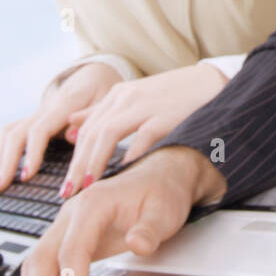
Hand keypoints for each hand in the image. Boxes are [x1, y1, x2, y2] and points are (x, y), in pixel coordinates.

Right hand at [0, 63, 122, 191]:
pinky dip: (3, 152)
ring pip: (9, 132)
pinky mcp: (34, 121)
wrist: (94, 75)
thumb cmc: (102, 91)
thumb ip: (91, 117)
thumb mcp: (105, 99)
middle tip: (1, 188)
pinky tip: (2, 171)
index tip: (26, 176)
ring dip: (0, 158)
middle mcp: (45, 109)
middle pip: (16, 132)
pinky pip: (12, 134)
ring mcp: (37, 115)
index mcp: (64, 104)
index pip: (40, 129)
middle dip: (6, 160)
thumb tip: (70, 137)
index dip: (32, 153)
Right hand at [18, 146, 227, 275]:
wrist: (159, 176)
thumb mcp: (164, 210)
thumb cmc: (160, 191)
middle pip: (43, 257)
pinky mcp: (69, 236)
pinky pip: (44, 262)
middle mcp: (73, 212)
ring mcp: (68, 225)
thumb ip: (150, 229)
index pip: (72, 250)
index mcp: (94, 203)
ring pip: (36, 261)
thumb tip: (138, 244)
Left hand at [60, 63, 227, 197]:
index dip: (73, 157)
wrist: (209, 83)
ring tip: (88, 186)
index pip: (86, 129)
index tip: (66, 184)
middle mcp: (126, 97)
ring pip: (108, 133)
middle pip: (91, 133)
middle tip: (69, 192)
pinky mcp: (165, 114)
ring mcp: (145, 105)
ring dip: (95, 162)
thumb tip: (70, 125)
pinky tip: (124, 172)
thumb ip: (101, 111)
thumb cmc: (170, 96)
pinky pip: (142, 136)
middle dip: (77, 165)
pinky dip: (131, 155)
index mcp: (117, 95)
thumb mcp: (132, 98)